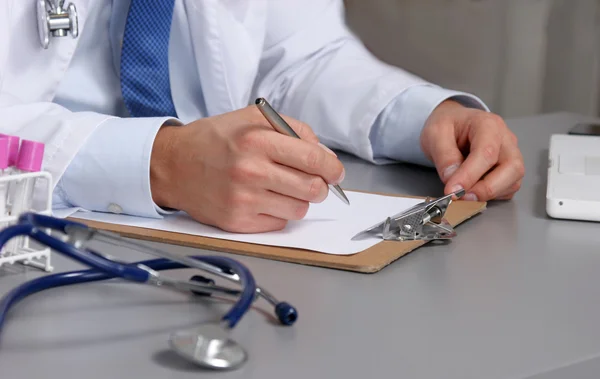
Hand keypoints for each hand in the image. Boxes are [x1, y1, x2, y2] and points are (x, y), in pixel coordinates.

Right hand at [149, 106, 344, 232]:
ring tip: (282, 188)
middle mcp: (251, 171)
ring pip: (299, 209)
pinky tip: (264, 199)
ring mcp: (244, 200)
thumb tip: (324, 155)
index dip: (333, 168)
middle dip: (320, 186)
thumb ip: (293, 129)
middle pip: (313, 189)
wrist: (173, 165)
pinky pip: (279, 223)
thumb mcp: (252, 118)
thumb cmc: (215, 140)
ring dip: (298, 200)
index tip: (335, 172)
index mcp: (257, 140)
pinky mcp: (237, 222)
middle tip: (313, 182)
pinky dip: (279, 213)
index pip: (314, 159)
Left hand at [420, 100, 524, 200]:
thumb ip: (444, 156)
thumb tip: (452, 179)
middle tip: (463, 197)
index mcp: (488, 124)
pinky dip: (493, 195)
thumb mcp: (435, 134)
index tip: (453, 190)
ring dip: (490, 193)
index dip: (470, 175)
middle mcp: (505, 139)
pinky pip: (508, 187)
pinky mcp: (508, 170)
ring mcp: (510, 154)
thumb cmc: (447, 125)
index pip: (486, 152)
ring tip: (464, 194)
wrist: (452, 124)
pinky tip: (473, 191)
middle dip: (487, 188)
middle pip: (512, 167)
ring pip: (513, 180)